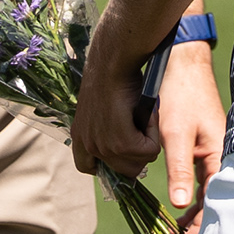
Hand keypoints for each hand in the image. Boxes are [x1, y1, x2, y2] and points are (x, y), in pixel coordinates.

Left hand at [70, 17, 161, 182]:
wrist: (113, 62)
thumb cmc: (112, 76)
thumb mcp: (103, 108)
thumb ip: (107, 129)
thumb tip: (129, 148)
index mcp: (79, 136)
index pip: (87, 167)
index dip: (108, 162)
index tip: (122, 150)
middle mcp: (88, 145)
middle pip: (124, 171)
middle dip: (138, 152)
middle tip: (140, 125)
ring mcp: (104, 147)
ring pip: (139, 163)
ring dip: (147, 141)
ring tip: (142, 116)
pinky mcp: (122, 144)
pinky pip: (150, 151)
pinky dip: (154, 133)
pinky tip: (146, 113)